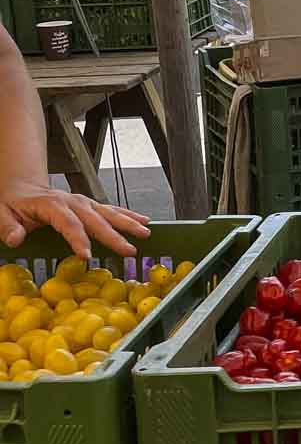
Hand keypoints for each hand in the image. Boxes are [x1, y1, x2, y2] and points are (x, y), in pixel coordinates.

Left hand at [0, 185, 149, 258]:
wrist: (21, 187)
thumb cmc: (13, 204)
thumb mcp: (2, 214)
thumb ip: (9, 227)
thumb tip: (16, 239)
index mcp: (51, 205)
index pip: (68, 223)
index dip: (78, 239)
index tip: (87, 256)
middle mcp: (71, 201)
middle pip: (95, 219)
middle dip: (113, 235)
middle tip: (128, 250)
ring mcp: (82, 201)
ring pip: (108, 212)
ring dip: (128, 223)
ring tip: (145, 234)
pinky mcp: (89, 204)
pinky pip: (110, 209)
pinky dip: (128, 214)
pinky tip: (144, 221)